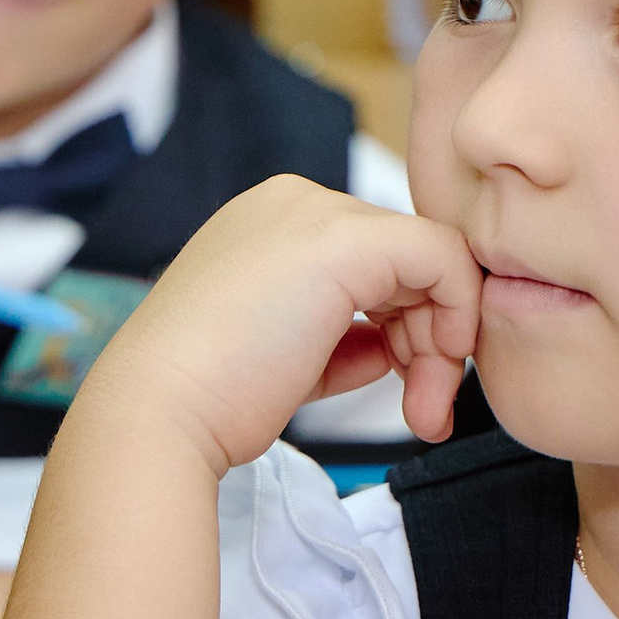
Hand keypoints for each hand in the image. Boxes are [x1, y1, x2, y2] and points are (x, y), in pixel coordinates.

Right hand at [87, 176, 482, 473]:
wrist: (161, 410)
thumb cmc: (207, 399)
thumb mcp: (286, 358)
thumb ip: (344, 340)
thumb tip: (390, 348)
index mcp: (268, 227)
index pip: (373, 264)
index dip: (404, 329)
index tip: (407, 394)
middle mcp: (293, 205)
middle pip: (406, 262)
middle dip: (429, 342)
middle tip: (425, 413)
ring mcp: (316, 214)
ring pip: (431, 261)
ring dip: (440, 345)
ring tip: (421, 413)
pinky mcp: (345, 240)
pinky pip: (444, 257)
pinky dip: (457, 315)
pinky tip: (432, 372)